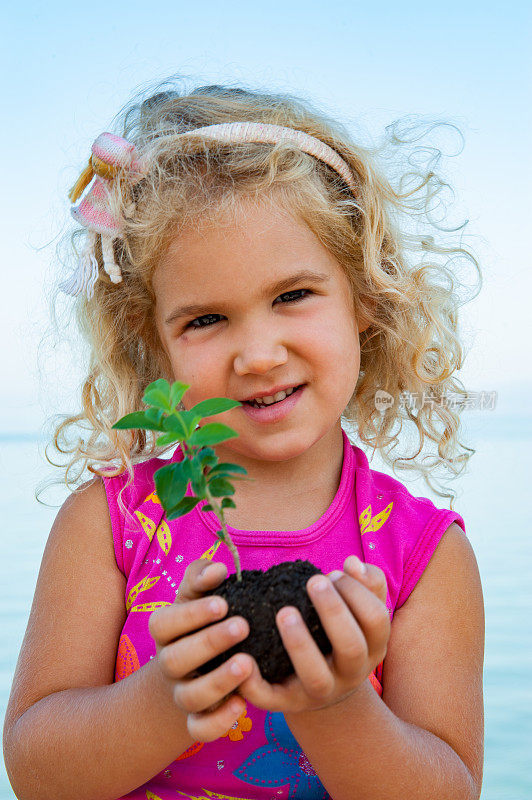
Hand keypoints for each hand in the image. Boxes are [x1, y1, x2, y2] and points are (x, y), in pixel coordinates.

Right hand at [148, 558, 253, 741]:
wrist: (192, 669)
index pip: (164, 623)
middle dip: (208, 643)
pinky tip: (241, 706)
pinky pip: (200, 730)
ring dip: (218, 681)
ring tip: (247, 663)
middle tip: (242, 626)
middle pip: (174, 660)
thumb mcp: (196, 595)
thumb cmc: (200, 621)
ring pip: (190, 697)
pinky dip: (218, 723)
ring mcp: (182, 694)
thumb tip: (219, 568)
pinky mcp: (197, 719)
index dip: (191, 614)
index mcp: (166, 632)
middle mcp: (170, 664)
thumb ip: (202, 576)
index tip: (224, 602)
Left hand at [236, 556, 390, 713]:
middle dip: (333, 611)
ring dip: (300, 644)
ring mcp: (320, 692)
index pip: (376, 619)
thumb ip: (366, 583)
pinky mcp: (287, 703)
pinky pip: (271, 700)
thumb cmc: (340, 635)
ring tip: (284, 613)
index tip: (333, 572)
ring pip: (315, 676)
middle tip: (313, 581)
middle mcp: (351, 673)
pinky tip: (243, 659)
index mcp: (372, 647)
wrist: (325, 692)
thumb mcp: (361, 613)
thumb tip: (352, 563)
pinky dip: (255, 685)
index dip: (357, 592)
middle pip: (351, 647)